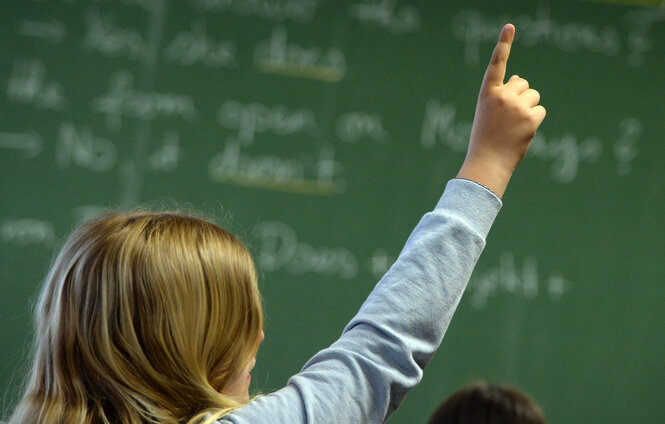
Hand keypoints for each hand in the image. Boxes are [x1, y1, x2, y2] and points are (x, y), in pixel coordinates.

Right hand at [457, 24, 545, 197]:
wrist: (487, 162)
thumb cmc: (486, 138)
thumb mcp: (488, 112)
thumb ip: (503, 94)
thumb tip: (522, 80)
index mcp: (487, 93)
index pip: (497, 64)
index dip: (503, 44)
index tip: (510, 26)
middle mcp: (501, 96)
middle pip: (523, 83)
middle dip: (521, 96)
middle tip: (509, 117)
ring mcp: (516, 106)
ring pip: (533, 96)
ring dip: (529, 108)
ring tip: (514, 126)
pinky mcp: (531, 118)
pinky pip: (540, 110)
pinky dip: (534, 120)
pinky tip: (522, 132)